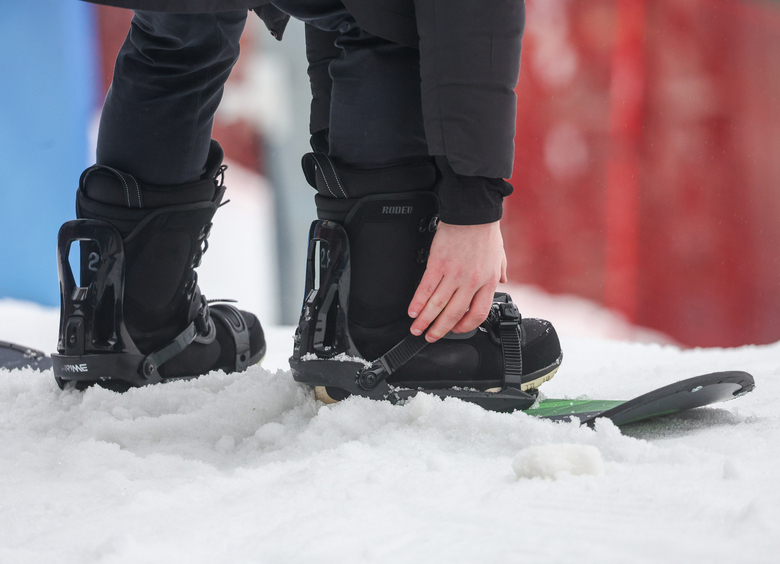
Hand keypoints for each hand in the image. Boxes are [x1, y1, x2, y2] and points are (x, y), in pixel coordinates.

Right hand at [408, 221, 507, 341]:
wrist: (473, 211)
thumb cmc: (485, 230)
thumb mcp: (499, 254)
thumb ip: (500, 271)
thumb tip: (501, 282)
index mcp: (487, 281)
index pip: (477, 314)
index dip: (465, 326)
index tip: (456, 330)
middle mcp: (471, 282)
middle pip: (453, 314)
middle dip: (440, 329)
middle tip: (431, 337)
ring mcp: (453, 274)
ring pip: (437, 305)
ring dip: (425, 320)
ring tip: (417, 329)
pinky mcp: (438, 264)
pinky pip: (426, 289)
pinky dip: (418, 302)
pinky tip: (412, 311)